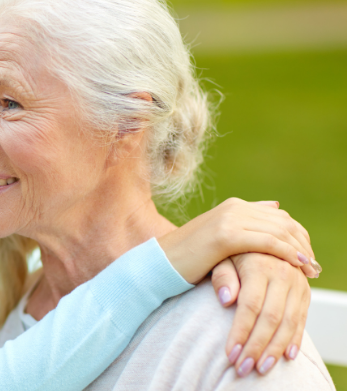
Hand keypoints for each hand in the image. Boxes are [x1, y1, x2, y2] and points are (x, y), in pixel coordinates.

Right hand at [158, 198, 317, 283]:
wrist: (161, 262)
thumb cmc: (189, 256)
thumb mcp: (219, 236)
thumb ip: (246, 221)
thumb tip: (275, 206)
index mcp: (233, 206)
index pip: (278, 216)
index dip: (297, 236)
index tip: (307, 256)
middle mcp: (233, 208)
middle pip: (282, 222)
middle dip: (302, 244)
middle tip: (314, 266)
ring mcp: (229, 219)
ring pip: (278, 231)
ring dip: (299, 251)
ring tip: (310, 269)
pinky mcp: (225, 235)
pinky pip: (267, 242)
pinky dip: (286, 253)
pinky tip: (297, 265)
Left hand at [211, 254, 309, 376]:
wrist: (257, 240)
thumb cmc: (231, 253)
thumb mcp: (221, 258)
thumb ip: (222, 277)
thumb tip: (226, 300)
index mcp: (259, 264)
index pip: (250, 306)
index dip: (241, 332)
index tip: (230, 354)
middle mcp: (282, 273)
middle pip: (271, 317)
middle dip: (256, 346)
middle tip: (243, 368)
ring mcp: (297, 282)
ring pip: (289, 322)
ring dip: (275, 349)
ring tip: (261, 369)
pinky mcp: (305, 291)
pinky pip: (302, 318)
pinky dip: (295, 339)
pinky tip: (287, 356)